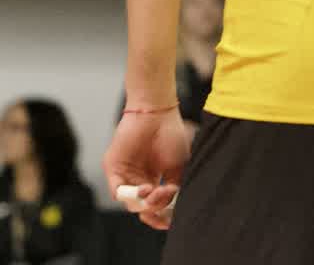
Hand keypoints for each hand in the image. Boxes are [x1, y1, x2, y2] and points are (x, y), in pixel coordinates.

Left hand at [103, 108, 189, 230]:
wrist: (157, 113)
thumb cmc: (170, 135)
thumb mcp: (179, 166)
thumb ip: (172, 188)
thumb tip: (168, 207)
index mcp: (153, 178)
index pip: (153, 204)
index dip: (160, 215)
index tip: (168, 221)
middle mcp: (138, 178)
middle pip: (141, 207)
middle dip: (154, 210)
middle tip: (163, 204)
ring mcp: (125, 175)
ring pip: (130, 202)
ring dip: (144, 202)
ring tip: (156, 191)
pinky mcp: (114, 169)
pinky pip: (118, 191)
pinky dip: (131, 195)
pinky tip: (145, 189)